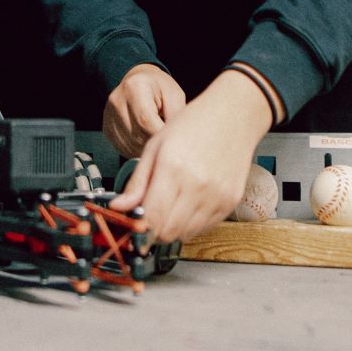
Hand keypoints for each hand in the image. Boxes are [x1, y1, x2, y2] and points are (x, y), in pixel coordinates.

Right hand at [103, 63, 186, 156]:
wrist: (138, 81)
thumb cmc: (160, 88)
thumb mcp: (174, 94)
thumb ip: (176, 115)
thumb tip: (178, 140)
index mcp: (134, 87)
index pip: (146, 121)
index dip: (160, 135)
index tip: (173, 140)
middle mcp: (116, 101)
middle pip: (137, 135)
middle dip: (155, 143)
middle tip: (167, 140)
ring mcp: (108, 116)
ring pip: (130, 145)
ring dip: (146, 149)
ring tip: (157, 139)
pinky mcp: (106, 129)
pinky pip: (123, 148)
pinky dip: (137, 150)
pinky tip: (146, 140)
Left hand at [110, 71, 272, 242]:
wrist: (233, 115)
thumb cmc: (192, 125)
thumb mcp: (155, 146)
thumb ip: (137, 182)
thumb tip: (118, 208)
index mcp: (173, 169)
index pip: (152, 219)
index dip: (139, 227)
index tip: (134, 222)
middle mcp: (197, 186)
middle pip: (168, 233)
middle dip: (154, 230)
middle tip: (150, 215)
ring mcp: (217, 197)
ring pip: (186, 235)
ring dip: (173, 228)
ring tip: (171, 205)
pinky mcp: (230, 202)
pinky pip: (205, 228)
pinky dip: (192, 223)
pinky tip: (189, 202)